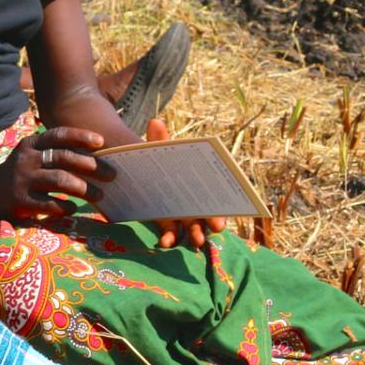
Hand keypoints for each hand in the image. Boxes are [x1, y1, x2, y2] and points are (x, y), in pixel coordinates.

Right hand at [0, 127, 111, 221]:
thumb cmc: (23, 174)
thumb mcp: (33, 156)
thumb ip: (56, 154)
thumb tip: (97, 159)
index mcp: (31, 144)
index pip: (58, 135)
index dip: (80, 137)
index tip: (101, 142)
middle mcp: (26, 159)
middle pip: (64, 158)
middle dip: (92, 166)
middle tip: (112, 175)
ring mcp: (22, 180)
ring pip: (60, 180)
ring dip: (84, 188)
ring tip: (99, 195)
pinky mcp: (20, 201)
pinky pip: (49, 204)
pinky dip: (65, 206)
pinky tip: (73, 208)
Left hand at [143, 118, 226, 248]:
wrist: (142, 172)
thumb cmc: (160, 161)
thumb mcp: (161, 151)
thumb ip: (159, 139)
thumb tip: (156, 121)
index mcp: (200, 181)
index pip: (217, 192)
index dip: (222, 205)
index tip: (222, 216)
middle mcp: (196, 199)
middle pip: (209, 212)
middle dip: (215, 220)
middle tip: (216, 227)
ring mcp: (183, 213)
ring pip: (194, 226)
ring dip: (197, 234)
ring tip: (197, 241)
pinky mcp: (168, 222)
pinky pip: (172, 233)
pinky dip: (170, 238)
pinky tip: (164, 242)